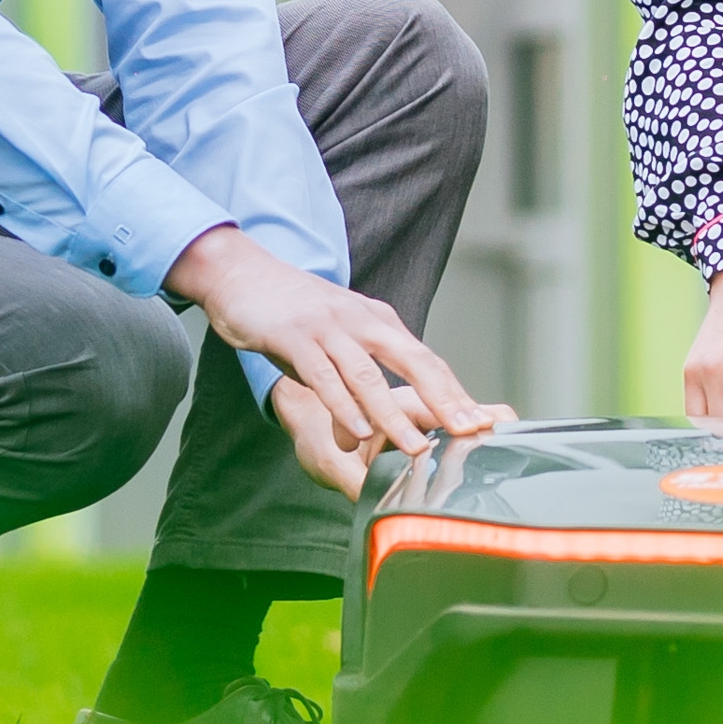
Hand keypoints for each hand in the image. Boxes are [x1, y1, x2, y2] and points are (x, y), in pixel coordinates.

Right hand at [167, 224, 504, 494]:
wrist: (242, 274)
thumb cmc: (295, 310)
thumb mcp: (342, 330)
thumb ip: (369, 360)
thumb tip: (397, 401)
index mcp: (378, 321)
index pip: (426, 359)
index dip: (454, 392)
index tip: (480, 424)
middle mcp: (361, 321)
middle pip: (413, 361)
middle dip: (443, 400)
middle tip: (468, 433)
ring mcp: (328, 328)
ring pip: (368, 376)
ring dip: (393, 415)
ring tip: (416, 449)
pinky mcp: (294, 338)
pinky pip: (323, 376)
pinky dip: (342, 405)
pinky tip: (356, 431)